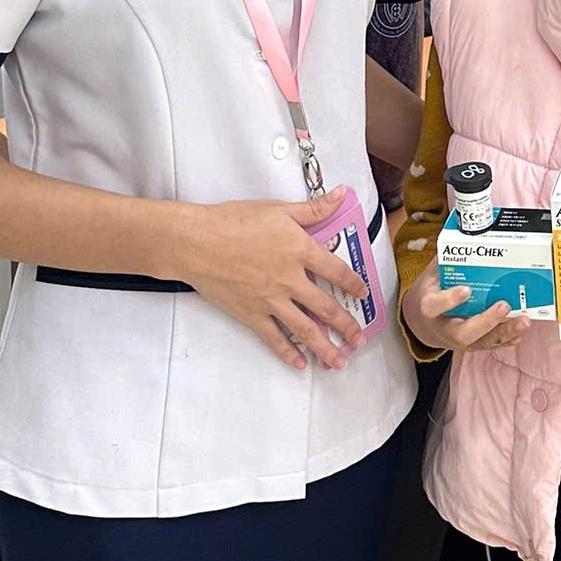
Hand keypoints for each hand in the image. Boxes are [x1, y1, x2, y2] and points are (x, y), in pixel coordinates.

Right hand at [174, 191, 371, 370]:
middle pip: (326, 308)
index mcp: (299, 251)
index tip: (364, 293)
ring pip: (305, 330)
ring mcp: (271, 301)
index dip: (354, 284)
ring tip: (339, 362)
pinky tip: (300, 364)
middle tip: (359, 339)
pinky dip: (288, 354)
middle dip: (346, 326)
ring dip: (325, 348)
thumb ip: (313, 208)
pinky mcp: (251, 314)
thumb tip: (340, 196)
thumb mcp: (277, 209)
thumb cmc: (233, 221)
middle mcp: (289, 280)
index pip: (336, 271)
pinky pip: (274, 339)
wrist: (196, 242)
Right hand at [401, 260, 526, 352]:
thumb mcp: (431, 275)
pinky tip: (520, 333)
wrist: (421, 324)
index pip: (435, 306)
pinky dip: (506, 339)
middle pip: (463, 332)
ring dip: (505, 332)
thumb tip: (464, 233)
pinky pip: (490, 345)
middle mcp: (444, 328)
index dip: (449, 299)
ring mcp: (459, 340)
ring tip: (524, 321)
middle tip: (504, 305)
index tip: (466, 289)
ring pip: (482, 342)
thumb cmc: (430, 293)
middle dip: (485, 321)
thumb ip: (446, 258)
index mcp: (429, 308)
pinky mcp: (472, 345)